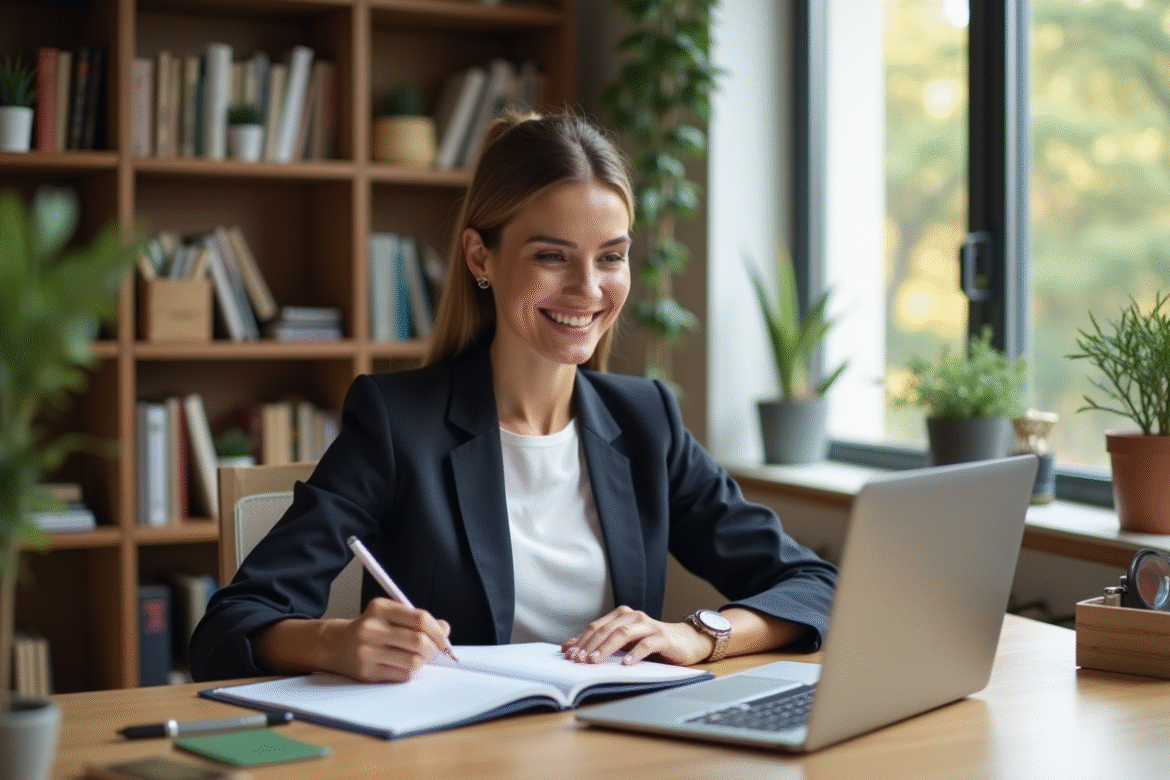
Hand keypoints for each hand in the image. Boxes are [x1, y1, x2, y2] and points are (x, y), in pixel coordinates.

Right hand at [328, 597, 451, 682]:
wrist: (336, 645)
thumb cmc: (370, 629)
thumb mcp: (390, 615)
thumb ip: (417, 619)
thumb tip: (445, 629)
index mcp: (380, 608)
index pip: (420, 618)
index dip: (438, 631)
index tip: (444, 639)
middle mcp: (372, 629)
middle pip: (419, 641)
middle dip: (434, 649)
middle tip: (435, 651)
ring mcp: (368, 652)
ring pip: (413, 661)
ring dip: (423, 662)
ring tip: (420, 658)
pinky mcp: (367, 672)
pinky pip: (402, 675)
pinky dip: (410, 672)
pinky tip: (404, 665)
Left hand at [560, 605, 713, 666]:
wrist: (685, 641)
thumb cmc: (650, 643)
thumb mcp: (623, 643)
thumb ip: (599, 643)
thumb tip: (567, 647)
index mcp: (621, 616)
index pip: (596, 627)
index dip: (582, 641)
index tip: (570, 656)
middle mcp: (633, 617)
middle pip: (606, 630)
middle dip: (590, 646)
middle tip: (579, 661)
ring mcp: (648, 626)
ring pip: (623, 634)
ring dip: (606, 648)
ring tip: (595, 661)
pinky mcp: (662, 637)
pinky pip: (646, 644)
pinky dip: (634, 654)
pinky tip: (625, 664)